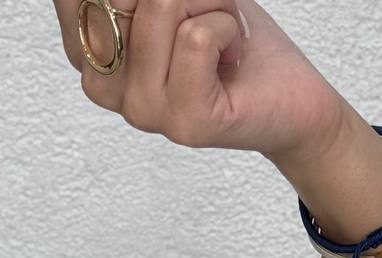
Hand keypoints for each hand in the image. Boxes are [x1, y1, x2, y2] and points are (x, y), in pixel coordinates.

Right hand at [53, 0, 346, 162]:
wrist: (290, 96)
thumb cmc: (231, 40)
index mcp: (92, 54)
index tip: (173, 5)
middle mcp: (106, 88)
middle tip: (202, 13)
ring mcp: (142, 110)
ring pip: (158, 7)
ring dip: (207, 1)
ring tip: (221, 32)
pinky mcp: (183, 122)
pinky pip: (195, 37)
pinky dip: (225, 26)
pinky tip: (231, 53)